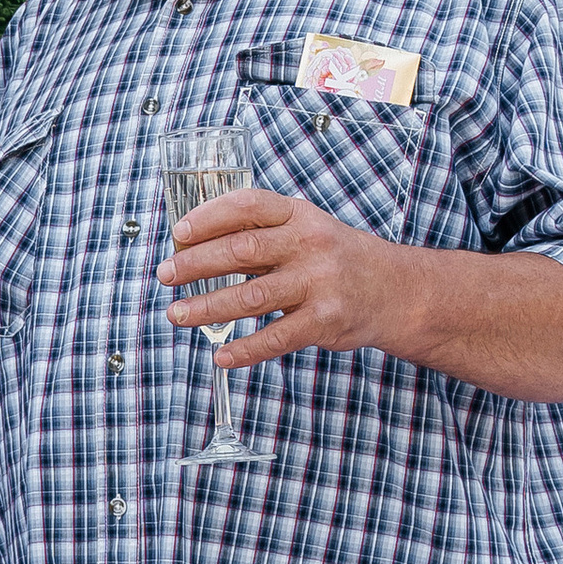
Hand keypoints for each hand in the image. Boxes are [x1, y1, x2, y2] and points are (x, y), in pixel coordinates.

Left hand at [158, 186, 405, 366]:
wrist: (396, 291)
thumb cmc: (336, 259)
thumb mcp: (306, 231)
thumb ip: (261, 237)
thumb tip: (194, 247)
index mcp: (300, 215)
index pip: (248, 207)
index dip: (209, 216)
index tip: (179, 233)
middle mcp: (310, 245)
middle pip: (241, 250)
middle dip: (196, 264)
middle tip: (165, 276)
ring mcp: (319, 284)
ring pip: (251, 296)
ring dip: (207, 307)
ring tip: (177, 314)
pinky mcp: (325, 322)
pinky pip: (276, 338)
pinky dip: (244, 350)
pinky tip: (220, 356)